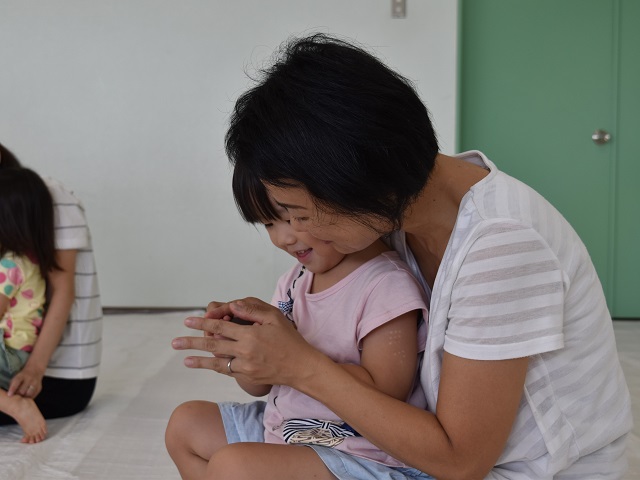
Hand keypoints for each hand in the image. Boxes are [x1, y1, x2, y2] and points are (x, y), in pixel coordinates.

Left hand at [8, 365, 43, 397]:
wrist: (35, 370)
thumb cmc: (23, 376)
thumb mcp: (17, 377)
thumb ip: (13, 385)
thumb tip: (11, 395)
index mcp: (22, 376)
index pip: (16, 382)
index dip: (13, 389)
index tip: (9, 395)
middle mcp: (29, 379)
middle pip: (22, 390)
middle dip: (18, 394)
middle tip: (17, 395)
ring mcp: (35, 383)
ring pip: (28, 394)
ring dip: (24, 396)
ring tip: (22, 396)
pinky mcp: (39, 388)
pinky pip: (33, 395)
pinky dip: (29, 397)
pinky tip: (27, 395)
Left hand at [172, 297, 324, 388]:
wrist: (301, 367)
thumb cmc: (289, 339)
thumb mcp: (275, 318)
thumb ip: (252, 310)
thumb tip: (232, 306)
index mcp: (250, 335)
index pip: (221, 326)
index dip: (203, 322)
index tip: (188, 320)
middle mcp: (245, 352)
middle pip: (213, 345)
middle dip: (192, 342)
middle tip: (175, 341)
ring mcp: (245, 367)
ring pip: (216, 361)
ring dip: (198, 358)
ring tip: (182, 357)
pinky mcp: (247, 377)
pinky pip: (225, 370)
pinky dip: (211, 367)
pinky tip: (199, 364)